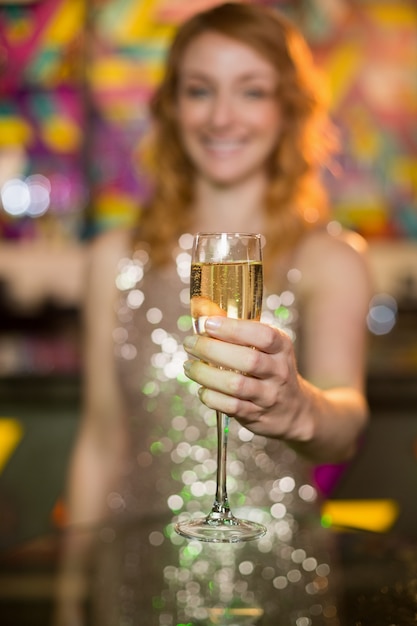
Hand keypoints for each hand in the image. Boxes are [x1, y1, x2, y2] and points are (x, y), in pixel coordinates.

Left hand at [183, 316, 312, 441]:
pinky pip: (231, 406)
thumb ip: (234, 327)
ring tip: (189, 366)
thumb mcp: (262, 346)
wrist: (293, 409)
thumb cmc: (269, 368)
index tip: (208, 323)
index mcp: (281, 347)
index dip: (233, 328)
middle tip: (190, 343)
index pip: (263, 335)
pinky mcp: (256, 415)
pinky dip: (211, 397)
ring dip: (206, 374)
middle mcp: (279, 371)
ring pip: (236, 385)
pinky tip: (202, 389)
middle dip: (212, 350)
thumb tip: (201, 308)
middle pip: (248, 360)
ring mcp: (269, 395)